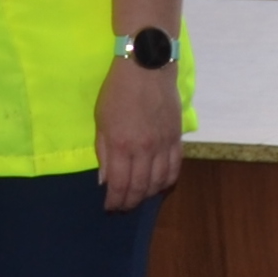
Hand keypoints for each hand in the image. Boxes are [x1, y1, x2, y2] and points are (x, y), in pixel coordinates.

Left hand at [95, 53, 183, 212]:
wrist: (147, 67)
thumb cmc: (118, 91)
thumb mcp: (101, 120)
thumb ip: (103, 152)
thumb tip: (104, 180)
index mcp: (121, 145)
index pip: (119, 184)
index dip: (114, 201)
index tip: (110, 208)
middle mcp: (144, 149)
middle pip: (139, 187)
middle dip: (130, 202)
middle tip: (123, 209)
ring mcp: (163, 145)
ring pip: (159, 182)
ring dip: (148, 195)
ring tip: (139, 199)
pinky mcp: (176, 138)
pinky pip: (175, 168)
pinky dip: (168, 182)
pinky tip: (160, 187)